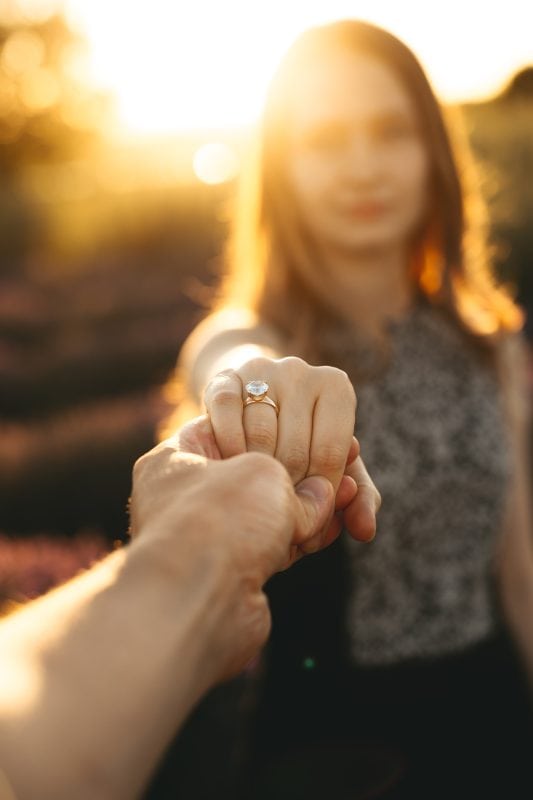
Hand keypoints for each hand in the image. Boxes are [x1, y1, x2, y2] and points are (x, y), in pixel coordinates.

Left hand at [128, 415, 337, 677]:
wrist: (200, 601)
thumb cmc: (218, 520)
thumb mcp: (264, 471)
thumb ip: (296, 479)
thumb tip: (323, 494)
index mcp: (176, 458)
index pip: (231, 428)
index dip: (280, 429)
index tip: (317, 434)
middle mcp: (185, 497)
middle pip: (255, 476)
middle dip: (304, 474)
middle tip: (344, 468)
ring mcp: (208, 537)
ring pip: (269, 514)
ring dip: (311, 508)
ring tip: (349, 495)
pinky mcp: (232, 573)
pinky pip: (275, 546)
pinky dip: (304, 537)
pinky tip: (336, 526)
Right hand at [203, 356, 379, 542]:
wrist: (254, 405)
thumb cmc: (304, 441)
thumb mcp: (335, 467)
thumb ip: (358, 500)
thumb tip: (365, 530)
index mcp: (336, 386)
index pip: (332, 452)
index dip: (320, 491)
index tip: (308, 509)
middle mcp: (301, 371)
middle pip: (296, 448)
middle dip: (289, 488)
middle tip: (280, 508)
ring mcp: (261, 370)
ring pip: (260, 434)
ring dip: (257, 472)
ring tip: (257, 491)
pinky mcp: (225, 377)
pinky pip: (227, 414)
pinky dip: (231, 447)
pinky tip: (233, 466)